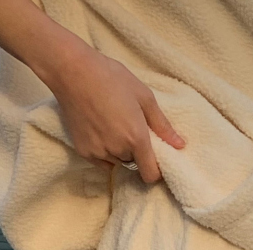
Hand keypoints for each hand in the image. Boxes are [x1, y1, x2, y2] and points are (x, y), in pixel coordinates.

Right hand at [45, 44, 184, 182]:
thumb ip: (162, 125)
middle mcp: (118, 150)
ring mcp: (99, 152)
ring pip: (117, 162)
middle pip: (134, 165)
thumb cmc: (111, 78)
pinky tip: (101, 129)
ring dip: (119, 151)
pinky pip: (101, 161)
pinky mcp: (83, 151)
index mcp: (136, 137)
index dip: (155, 171)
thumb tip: (180, 145)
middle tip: (129, 127)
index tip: (154, 158)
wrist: (73, 71)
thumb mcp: (143, 96)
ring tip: (113, 124)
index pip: (150, 175)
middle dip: (136, 152)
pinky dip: (105, 152)